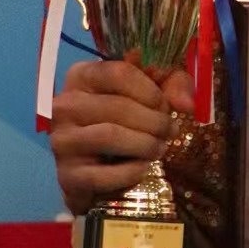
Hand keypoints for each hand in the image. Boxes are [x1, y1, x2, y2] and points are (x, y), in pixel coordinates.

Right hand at [47, 59, 193, 213]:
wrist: (93, 171)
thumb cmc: (125, 122)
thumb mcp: (151, 92)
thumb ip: (173, 85)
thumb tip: (186, 104)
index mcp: (82, 76)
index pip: (119, 72)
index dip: (151, 91)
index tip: (165, 106)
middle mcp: (64, 105)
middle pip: (117, 107)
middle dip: (155, 121)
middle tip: (170, 131)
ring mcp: (61, 140)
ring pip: (110, 136)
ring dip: (145, 144)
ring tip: (160, 148)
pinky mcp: (67, 175)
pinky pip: (103, 174)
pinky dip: (131, 172)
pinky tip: (143, 168)